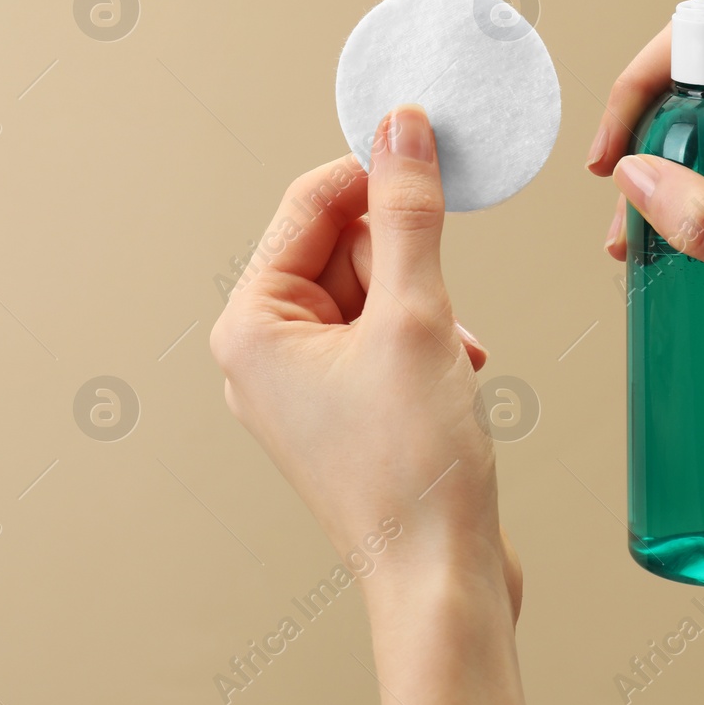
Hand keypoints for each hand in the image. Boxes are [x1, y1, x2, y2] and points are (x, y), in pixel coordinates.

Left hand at [209, 104, 530, 704]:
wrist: (440, 576)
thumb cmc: (413, 469)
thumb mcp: (415, 318)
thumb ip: (408, 211)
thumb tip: (401, 128)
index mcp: (250, 325)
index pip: (309, 203)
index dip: (374, 169)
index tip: (431, 144)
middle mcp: (263, 351)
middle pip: (342, 244)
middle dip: (405, 264)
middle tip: (432, 308)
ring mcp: (302, 382)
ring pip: (372, 287)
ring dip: (424, 305)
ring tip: (447, 354)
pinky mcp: (343, 404)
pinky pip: (383, 332)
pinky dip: (426, 338)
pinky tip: (454, 369)